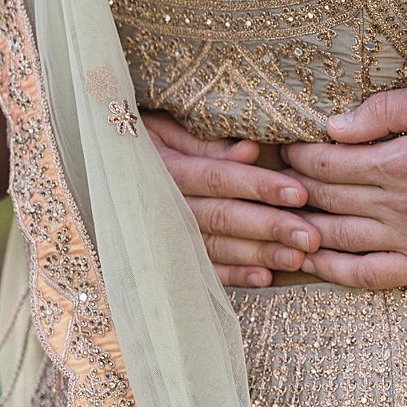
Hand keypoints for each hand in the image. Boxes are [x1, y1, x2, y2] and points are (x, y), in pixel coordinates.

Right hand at [143, 111, 318, 286]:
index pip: (219, 178)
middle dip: (269, 227)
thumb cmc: (141, 136)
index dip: (259, 186)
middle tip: (311, 237)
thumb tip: (250, 151)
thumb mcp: (165, 128)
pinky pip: (199, 269)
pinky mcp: (163, 255)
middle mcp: (160, 204)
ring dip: (258, 255)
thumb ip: (207, 144)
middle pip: (222, 217)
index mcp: (163, 168)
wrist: (95, 165)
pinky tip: (264, 279)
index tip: (299, 194)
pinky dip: (231, 276)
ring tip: (297, 259)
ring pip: (215, 247)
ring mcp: (160, 234)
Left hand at [279, 84, 406, 288]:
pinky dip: (331, 269)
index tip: (282, 147)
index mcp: (399, 160)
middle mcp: (399, 203)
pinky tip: (310, 259)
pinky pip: (365, 273)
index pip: (327, 160)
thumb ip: (389, 110)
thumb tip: (334, 127)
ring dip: (299, 226)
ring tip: (277, 216)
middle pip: (324, 197)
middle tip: (268, 182)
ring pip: (336, 234)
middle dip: (288, 188)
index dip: (297, 154)